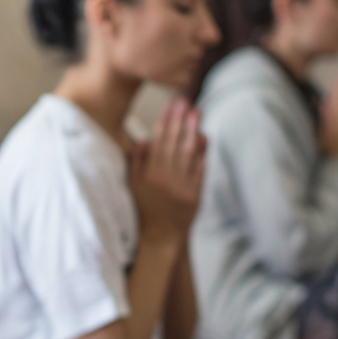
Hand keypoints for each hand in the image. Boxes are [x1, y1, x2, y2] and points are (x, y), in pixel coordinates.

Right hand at [130, 99, 205, 244]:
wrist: (160, 236)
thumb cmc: (145, 208)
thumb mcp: (133, 185)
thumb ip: (137, 162)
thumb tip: (144, 140)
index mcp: (149, 174)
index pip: (159, 141)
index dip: (165, 121)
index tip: (170, 105)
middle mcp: (165, 179)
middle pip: (175, 143)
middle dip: (181, 120)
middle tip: (186, 102)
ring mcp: (182, 187)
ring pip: (189, 153)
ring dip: (194, 131)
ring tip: (196, 113)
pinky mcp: (195, 195)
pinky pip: (200, 170)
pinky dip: (202, 154)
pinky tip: (204, 138)